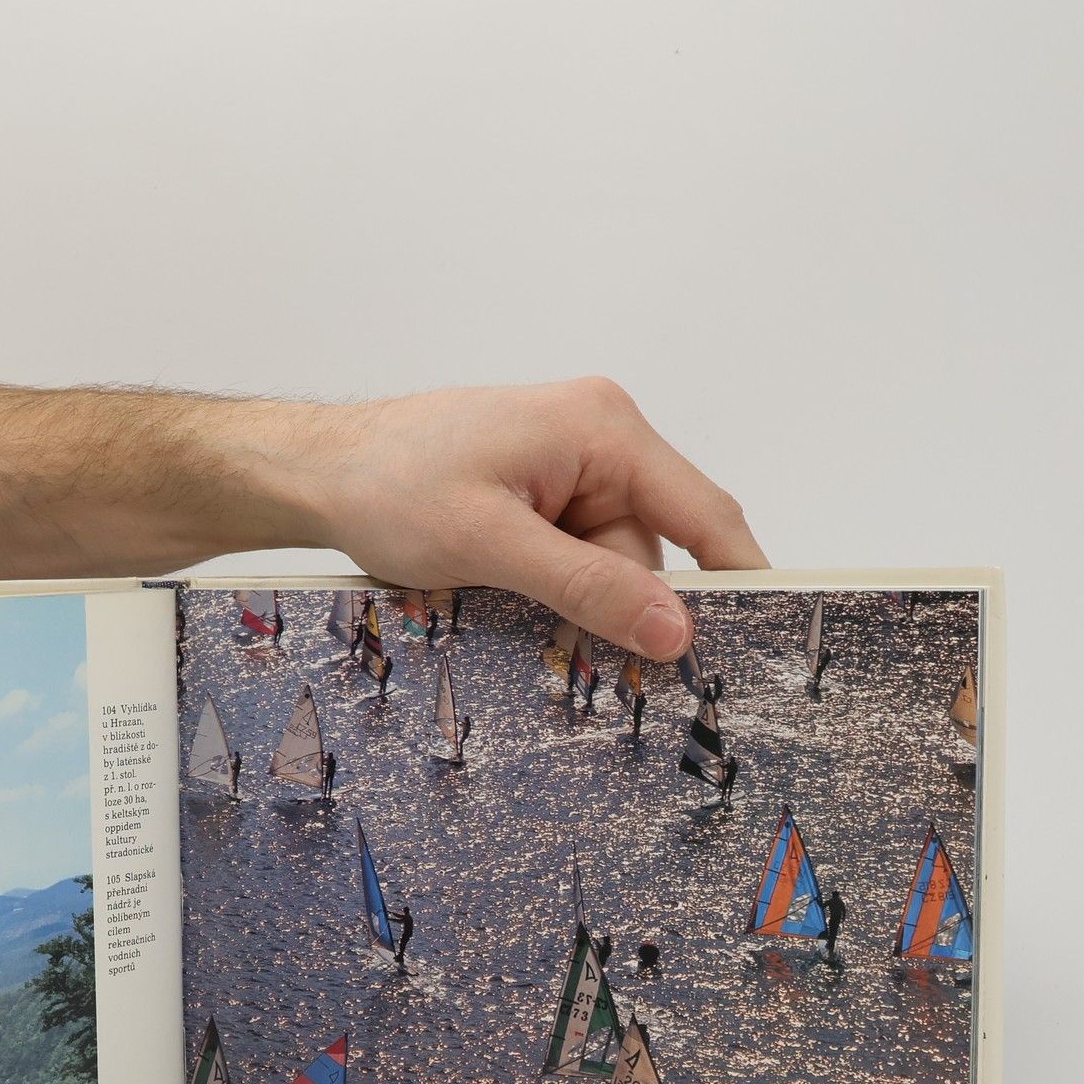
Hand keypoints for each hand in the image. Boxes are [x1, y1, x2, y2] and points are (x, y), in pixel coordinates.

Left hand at [302, 378, 768, 657]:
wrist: (317, 472)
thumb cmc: (389, 483)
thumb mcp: (490, 543)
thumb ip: (587, 585)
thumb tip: (675, 629)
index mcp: (604, 428)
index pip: (704, 514)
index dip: (738, 580)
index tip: (766, 642)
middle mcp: (599, 440)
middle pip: (646, 554)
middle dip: (611, 608)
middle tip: (568, 655)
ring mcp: (567, 469)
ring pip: (605, 568)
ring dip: (566, 604)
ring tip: (496, 603)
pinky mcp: (538, 498)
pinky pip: (570, 561)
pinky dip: (546, 592)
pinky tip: (500, 596)